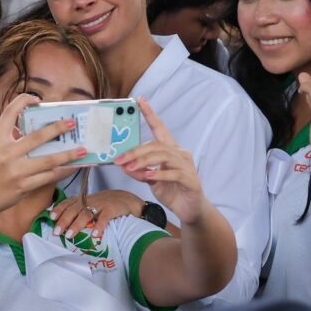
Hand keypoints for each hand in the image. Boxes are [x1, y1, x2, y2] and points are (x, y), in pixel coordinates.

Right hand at [0, 94, 84, 220]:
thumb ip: (8, 138)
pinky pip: (48, 177)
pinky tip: (72, 167)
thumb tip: (33, 130)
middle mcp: (6, 153)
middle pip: (37, 137)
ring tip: (82, 149)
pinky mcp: (23, 187)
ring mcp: (16, 171)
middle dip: (58, 128)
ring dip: (68, 154)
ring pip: (49, 160)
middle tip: (72, 123)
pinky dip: (63, 172)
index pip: (9, 112)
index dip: (23, 101)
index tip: (35, 99)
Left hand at [48, 190, 143, 240]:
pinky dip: (99, 226)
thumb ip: (79, 211)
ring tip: (70, 235)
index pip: (68, 202)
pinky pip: (104, 218)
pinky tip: (95, 235)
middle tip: (57, 231)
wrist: (127, 200)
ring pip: (86, 214)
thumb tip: (62, 225)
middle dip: (64, 220)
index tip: (51, 217)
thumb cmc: (105, 205)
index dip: (59, 209)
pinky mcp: (112, 209)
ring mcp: (100, 204)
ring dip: (77, 225)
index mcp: (83, 199)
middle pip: (74, 209)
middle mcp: (90, 201)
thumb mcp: (90, 204)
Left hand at [114, 98, 206, 224]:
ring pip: (163, 157)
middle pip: (156, 145)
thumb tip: (122, 165)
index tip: (140, 100)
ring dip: (144, 162)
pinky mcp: (191, 179)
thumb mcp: (151, 181)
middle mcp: (180, 154)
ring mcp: (187, 166)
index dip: (150, 114)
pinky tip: (149, 176)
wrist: (190, 210)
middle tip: (120, 159)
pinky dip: (160, 174)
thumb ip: (139, 171)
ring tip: (130, 168)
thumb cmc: (172, 191)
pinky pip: (174, 173)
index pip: (159, 128)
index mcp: (170, 150)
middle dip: (136, 151)